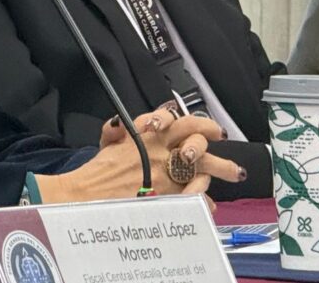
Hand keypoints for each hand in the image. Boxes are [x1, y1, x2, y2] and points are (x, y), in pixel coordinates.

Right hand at [38, 107, 244, 202]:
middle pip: (196, 139)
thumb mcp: (108, 141)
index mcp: (146, 135)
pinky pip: (194, 194)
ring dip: (219, 167)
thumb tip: (125, 124)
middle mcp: (160, 151)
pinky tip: (210, 198)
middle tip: (222, 139)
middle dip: (213, 140)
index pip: (178, 120)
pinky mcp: (165, 195)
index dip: (199, 123)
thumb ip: (121, 131)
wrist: (85, 196)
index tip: (210, 128)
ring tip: (233, 171)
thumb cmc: (95, 172)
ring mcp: (165, 174)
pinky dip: (204, 196)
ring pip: (201, 165)